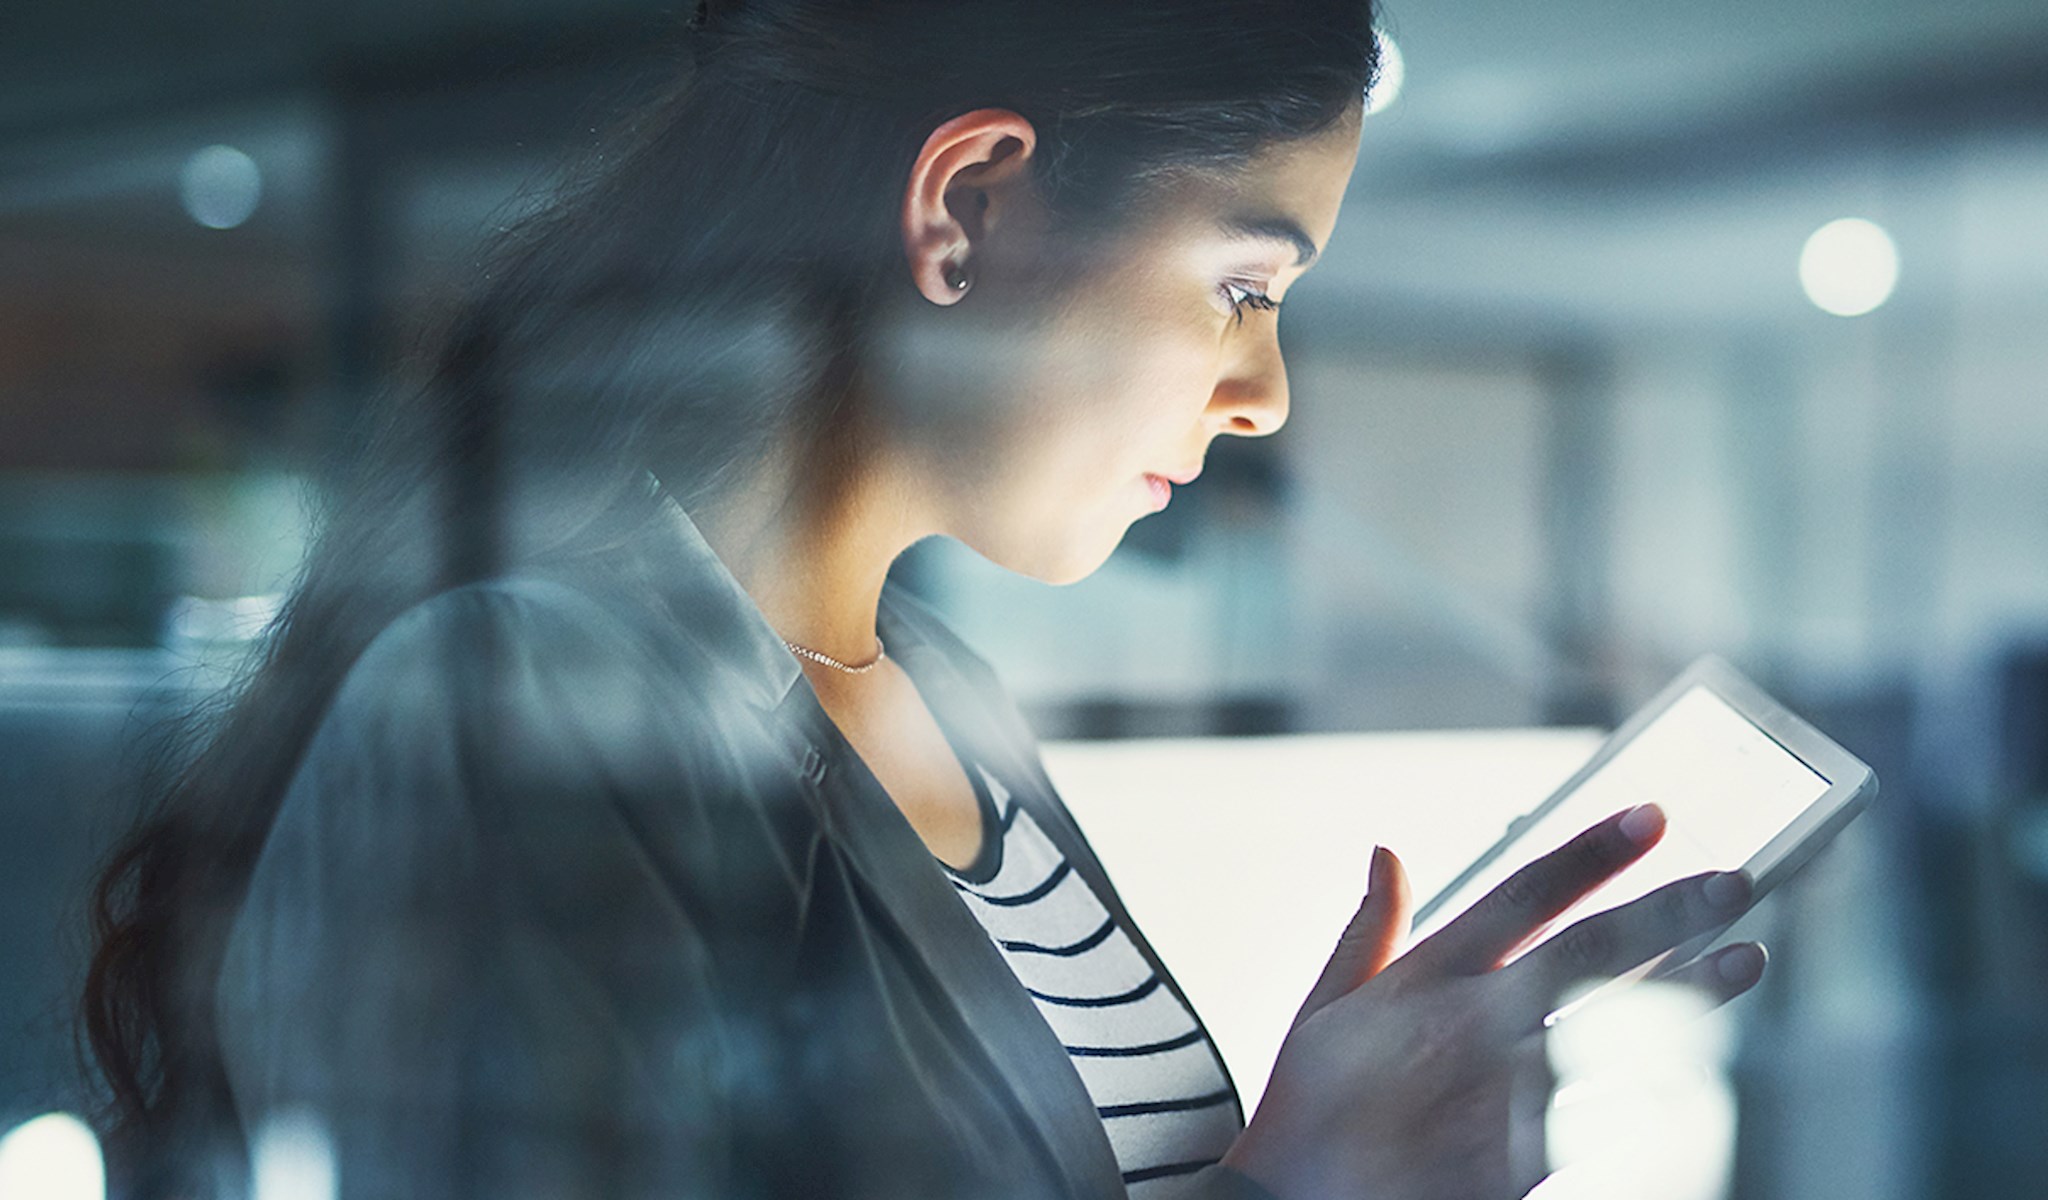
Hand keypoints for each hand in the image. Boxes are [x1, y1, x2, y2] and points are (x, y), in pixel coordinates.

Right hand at [1220, 805, 1767, 1199]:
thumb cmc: (1311, 1111)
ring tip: (1748, 960)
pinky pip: (1614, 1116)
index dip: (1593, 852)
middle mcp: (1474, 1023)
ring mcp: (1505, 1092)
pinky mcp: (1524, 1160)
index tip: (1651, 816)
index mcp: (1426, 977)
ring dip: (1694, 993)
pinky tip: (1701, 1069)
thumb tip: (1387, 854)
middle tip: (1735, 882)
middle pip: (1593, 951)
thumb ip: (1368, 929)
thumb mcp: (1324, 1008)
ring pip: (1621, 1028)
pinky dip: (1661, 1088)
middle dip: (1671, 911)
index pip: (1524, 894)